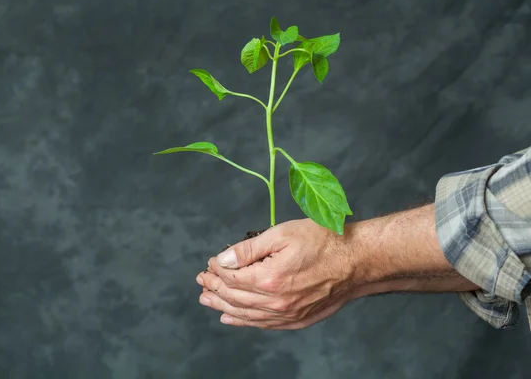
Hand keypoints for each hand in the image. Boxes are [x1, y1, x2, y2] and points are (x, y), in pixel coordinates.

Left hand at [196, 218, 357, 329]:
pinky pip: (262, 324)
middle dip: (214, 288)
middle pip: (234, 298)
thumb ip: (249, 249)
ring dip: (222, 306)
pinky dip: (242, 321)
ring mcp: (286, 314)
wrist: (357, 261)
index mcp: (269, 278)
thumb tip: (223, 259)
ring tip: (207, 300)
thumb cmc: (324, 242)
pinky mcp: (297, 320)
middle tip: (201, 281)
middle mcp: (275, 302)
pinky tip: (231, 318)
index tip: (210, 262)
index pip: (231, 277)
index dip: (216, 269)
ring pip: (245, 314)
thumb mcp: (283, 234)